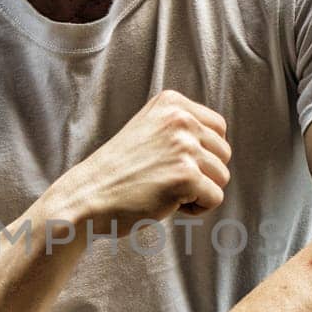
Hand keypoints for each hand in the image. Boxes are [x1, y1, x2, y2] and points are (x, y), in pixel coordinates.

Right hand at [57, 88, 229, 235]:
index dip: (202, 153)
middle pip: (223, 153)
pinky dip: (195, 209)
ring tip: (164, 190)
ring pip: (222, 177)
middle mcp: (180, 119)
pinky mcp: (185, 176)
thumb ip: (180, 128)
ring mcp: (183, 146)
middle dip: (202, 173)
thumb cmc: (118, 172)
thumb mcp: (149, 130)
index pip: (218, 128)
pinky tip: (166, 202)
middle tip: (164, 179)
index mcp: (172, 102)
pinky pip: (215, 198)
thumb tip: (221, 142)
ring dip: (198, 191)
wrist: (87, 196)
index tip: (171, 162)